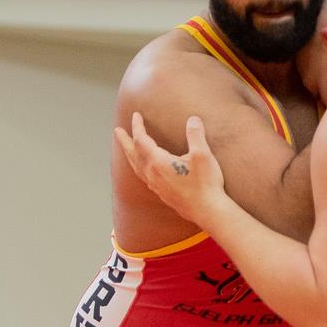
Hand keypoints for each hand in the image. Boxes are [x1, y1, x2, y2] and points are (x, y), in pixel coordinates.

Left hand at [115, 113, 226, 227]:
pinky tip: (144, 170)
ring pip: (137, 167)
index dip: (137, 127)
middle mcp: (152, 175)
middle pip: (133, 154)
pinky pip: (144, 177)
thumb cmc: (205, 184)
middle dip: (125, 141)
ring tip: (127, 149)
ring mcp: (156, 186)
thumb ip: (195, 135)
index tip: (136, 115)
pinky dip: (139, 168)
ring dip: (130, 155)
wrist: (208, 211)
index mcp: (158, 162)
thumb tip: (192, 119)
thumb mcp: (202, 155)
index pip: (141, 140)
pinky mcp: (162, 194)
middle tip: (117, 132)